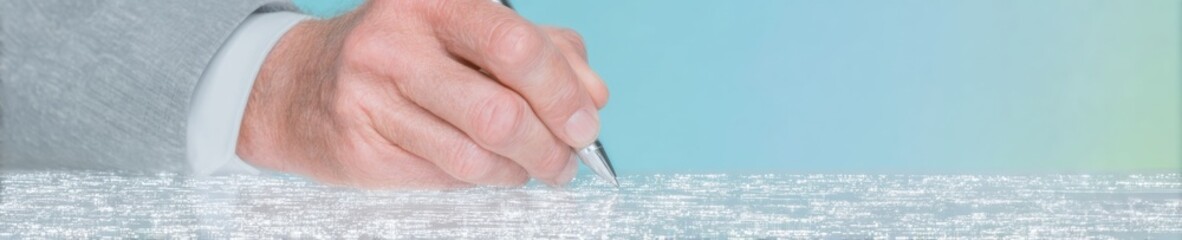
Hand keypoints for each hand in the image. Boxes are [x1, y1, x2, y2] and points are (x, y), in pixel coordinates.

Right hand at [236, 0, 608, 187]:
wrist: (302, 86)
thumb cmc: (407, 55)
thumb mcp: (474, 34)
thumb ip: (544, 52)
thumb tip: (593, 96)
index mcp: (433, 2)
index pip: (515, 45)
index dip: (562, 92)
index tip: (586, 123)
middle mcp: (395, 43)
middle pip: (499, 112)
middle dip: (550, 146)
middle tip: (568, 159)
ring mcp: (370, 97)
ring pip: (475, 156)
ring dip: (520, 170)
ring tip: (531, 166)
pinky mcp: (359, 148)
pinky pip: (445, 177)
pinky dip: (482, 179)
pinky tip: (486, 167)